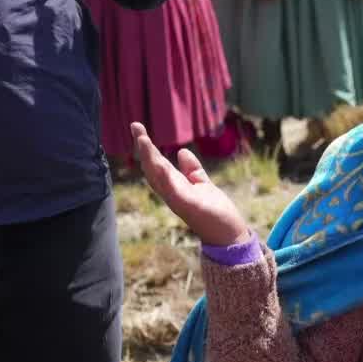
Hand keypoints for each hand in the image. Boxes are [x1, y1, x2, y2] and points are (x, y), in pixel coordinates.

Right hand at [133, 123, 251, 247]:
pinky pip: (173, 190)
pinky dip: (165, 177)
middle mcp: (171, 192)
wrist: (227, 234)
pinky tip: (160, 163)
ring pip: (158, 176)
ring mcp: (177, 199)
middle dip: (143, 148)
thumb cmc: (215, 212)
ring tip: (142, 140)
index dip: (146, 147)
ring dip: (149, 158)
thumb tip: (181, 151)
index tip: (137, 128)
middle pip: (152, 168)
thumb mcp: (202, 184)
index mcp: (175, 185)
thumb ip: (192, 169)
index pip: (157, 163)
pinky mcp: (188, 205)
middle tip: (135, 127)